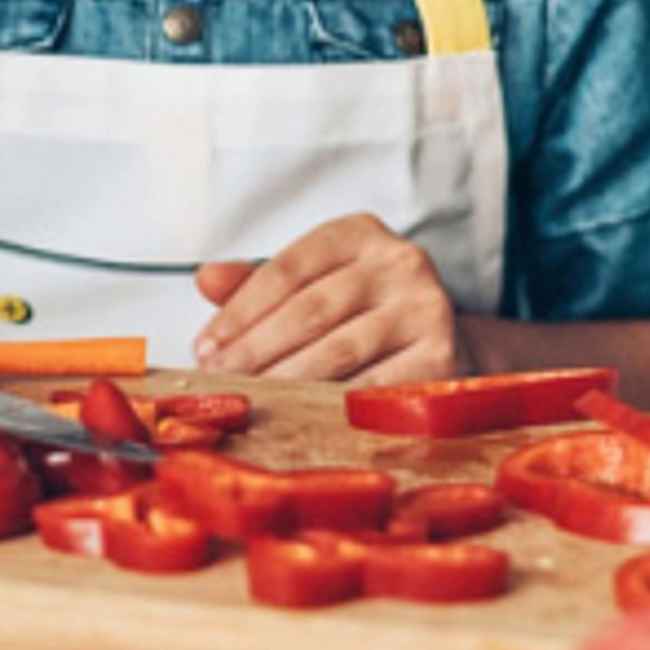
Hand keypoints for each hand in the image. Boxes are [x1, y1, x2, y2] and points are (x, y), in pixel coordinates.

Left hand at [189, 214, 470, 382]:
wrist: (444, 341)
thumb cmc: (365, 311)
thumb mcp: (316, 283)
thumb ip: (260, 283)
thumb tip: (205, 279)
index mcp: (359, 233)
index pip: (286, 269)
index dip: (239, 310)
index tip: (206, 345)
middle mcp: (398, 261)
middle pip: (309, 309)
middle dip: (255, 349)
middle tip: (219, 378)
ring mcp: (425, 307)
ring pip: (338, 350)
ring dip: (286, 379)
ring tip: (252, 398)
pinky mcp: (442, 355)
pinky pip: (374, 388)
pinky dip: (333, 405)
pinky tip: (302, 416)